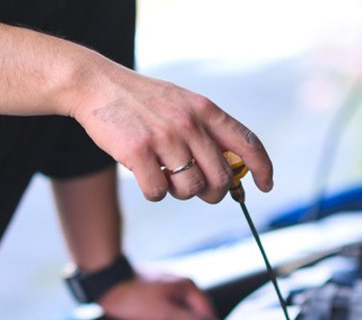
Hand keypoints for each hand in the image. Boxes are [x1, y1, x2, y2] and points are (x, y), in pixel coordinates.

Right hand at [69, 57, 273, 203]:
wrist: (97, 85)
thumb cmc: (141, 100)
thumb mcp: (182, 103)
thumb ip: (206, 130)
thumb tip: (228, 169)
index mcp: (205, 110)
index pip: (247, 143)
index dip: (262, 168)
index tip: (265, 185)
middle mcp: (189, 123)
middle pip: (221, 178)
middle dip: (214, 193)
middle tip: (200, 190)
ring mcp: (164, 138)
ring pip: (191, 189)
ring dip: (180, 192)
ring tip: (165, 176)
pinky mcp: (138, 152)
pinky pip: (158, 193)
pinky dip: (154, 192)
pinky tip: (145, 175)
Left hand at [97, 274, 219, 319]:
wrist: (109, 284)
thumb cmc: (134, 299)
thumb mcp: (164, 315)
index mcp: (189, 287)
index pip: (209, 314)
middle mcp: (184, 285)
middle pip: (199, 313)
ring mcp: (172, 287)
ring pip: (186, 311)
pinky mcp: (161, 291)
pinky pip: (175, 308)